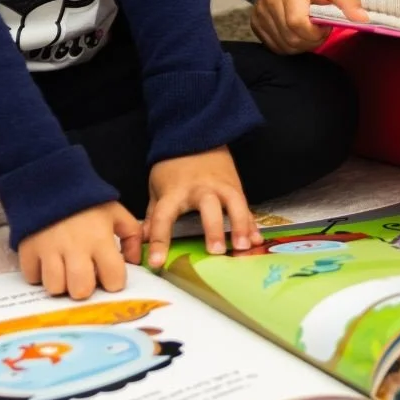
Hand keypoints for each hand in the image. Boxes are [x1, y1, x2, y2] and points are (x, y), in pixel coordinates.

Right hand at [17, 202, 141, 299]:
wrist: (50, 180)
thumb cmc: (86, 200)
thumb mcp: (115, 212)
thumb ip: (132, 235)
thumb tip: (134, 260)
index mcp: (100, 239)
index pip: (114, 279)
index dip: (113, 281)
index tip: (108, 275)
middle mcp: (75, 248)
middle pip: (81, 290)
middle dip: (85, 288)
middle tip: (83, 277)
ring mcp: (49, 249)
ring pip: (55, 287)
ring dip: (61, 284)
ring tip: (64, 271)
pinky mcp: (28, 249)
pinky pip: (32, 277)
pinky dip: (38, 274)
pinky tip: (45, 263)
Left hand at [143, 148, 258, 266]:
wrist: (197, 136)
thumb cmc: (174, 167)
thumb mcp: (157, 187)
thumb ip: (153, 215)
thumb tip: (142, 240)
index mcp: (175, 191)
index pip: (163, 217)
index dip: (159, 240)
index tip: (157, 263)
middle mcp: (200, 189)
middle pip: (208, 207)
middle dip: (213, 229)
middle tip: (215, 252)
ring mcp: (221, 186)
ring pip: (234, 205)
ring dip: (240, 226)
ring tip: (243, 247)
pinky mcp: (236, 187)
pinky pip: (246, 206)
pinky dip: (252, 223)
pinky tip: (257, 240)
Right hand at [255, 0, 368, 53]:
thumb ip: (347, 0)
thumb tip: (363, 19)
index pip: (298, 23)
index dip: (315, 34)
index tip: (325, 27)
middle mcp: (270, 1)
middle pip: (291, 38)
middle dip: (310, 41)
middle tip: (319, 31)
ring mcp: (260, 14)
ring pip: (282, 46)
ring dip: (300, 45)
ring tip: (308, 31)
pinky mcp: (255, 23)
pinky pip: (273, 46)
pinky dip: (288, 46)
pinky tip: (295, 34)